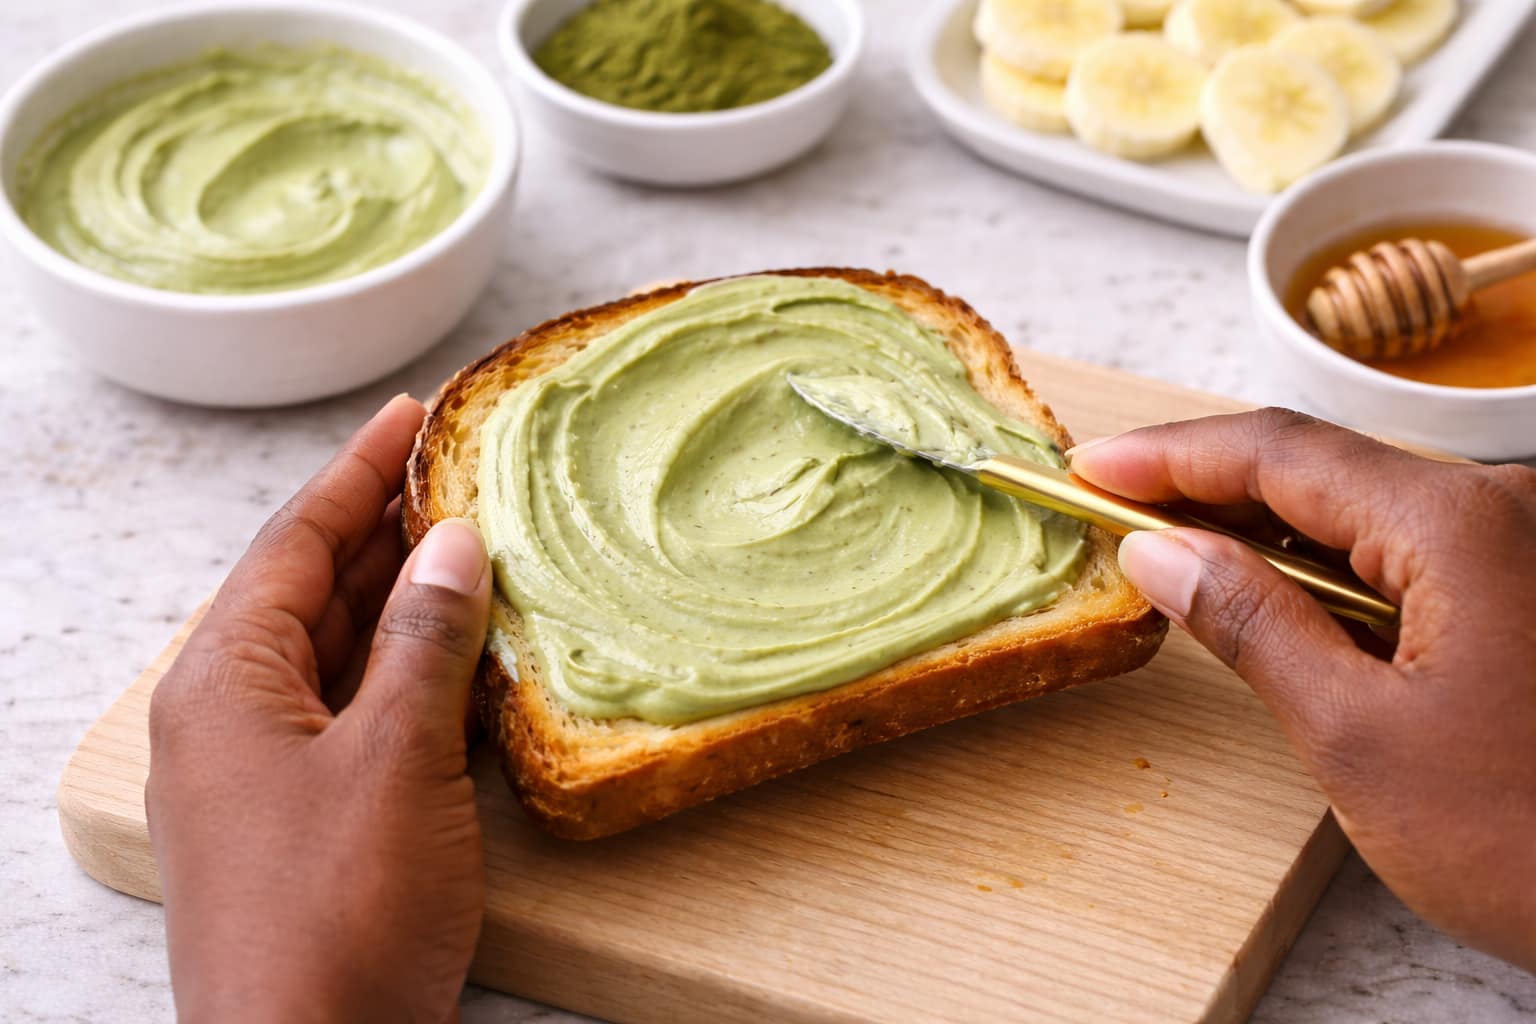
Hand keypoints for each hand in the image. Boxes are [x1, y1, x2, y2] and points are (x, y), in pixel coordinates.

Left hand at [145, 395, 492, 1022]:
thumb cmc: (338, 912)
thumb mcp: (394, 758)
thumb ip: (424, 640)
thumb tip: (452, 543)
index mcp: (225, 683)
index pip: (295, 543)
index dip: (357, 471)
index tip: (412, 410)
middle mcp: (234, 716)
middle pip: (316, 590)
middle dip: (389, 528)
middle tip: (464, 470)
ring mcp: (270, 771)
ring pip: (342, 653)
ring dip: (408, 600)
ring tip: (480, 542)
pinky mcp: (311, 818)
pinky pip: (361, 713)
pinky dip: (413, 674)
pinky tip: (473, 655)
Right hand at [1068, 408, 1535, 972]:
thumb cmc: (1530, 840)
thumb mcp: (1355, 737)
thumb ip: (1249, 625)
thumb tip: (1162, 553)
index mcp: (1457, 524)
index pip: (1278, 452)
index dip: (1169, 457)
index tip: (1088, 468)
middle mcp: (1500, 509)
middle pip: (1318, 464)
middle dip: (1205, 482)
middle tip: (1111, 506)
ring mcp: (1518, 545)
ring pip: (1356, 505)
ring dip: (1258, 523)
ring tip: (1168, 547)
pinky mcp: (1523, 587)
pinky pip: (1399, 546)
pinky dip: (1317, 561)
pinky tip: (1266, 588)